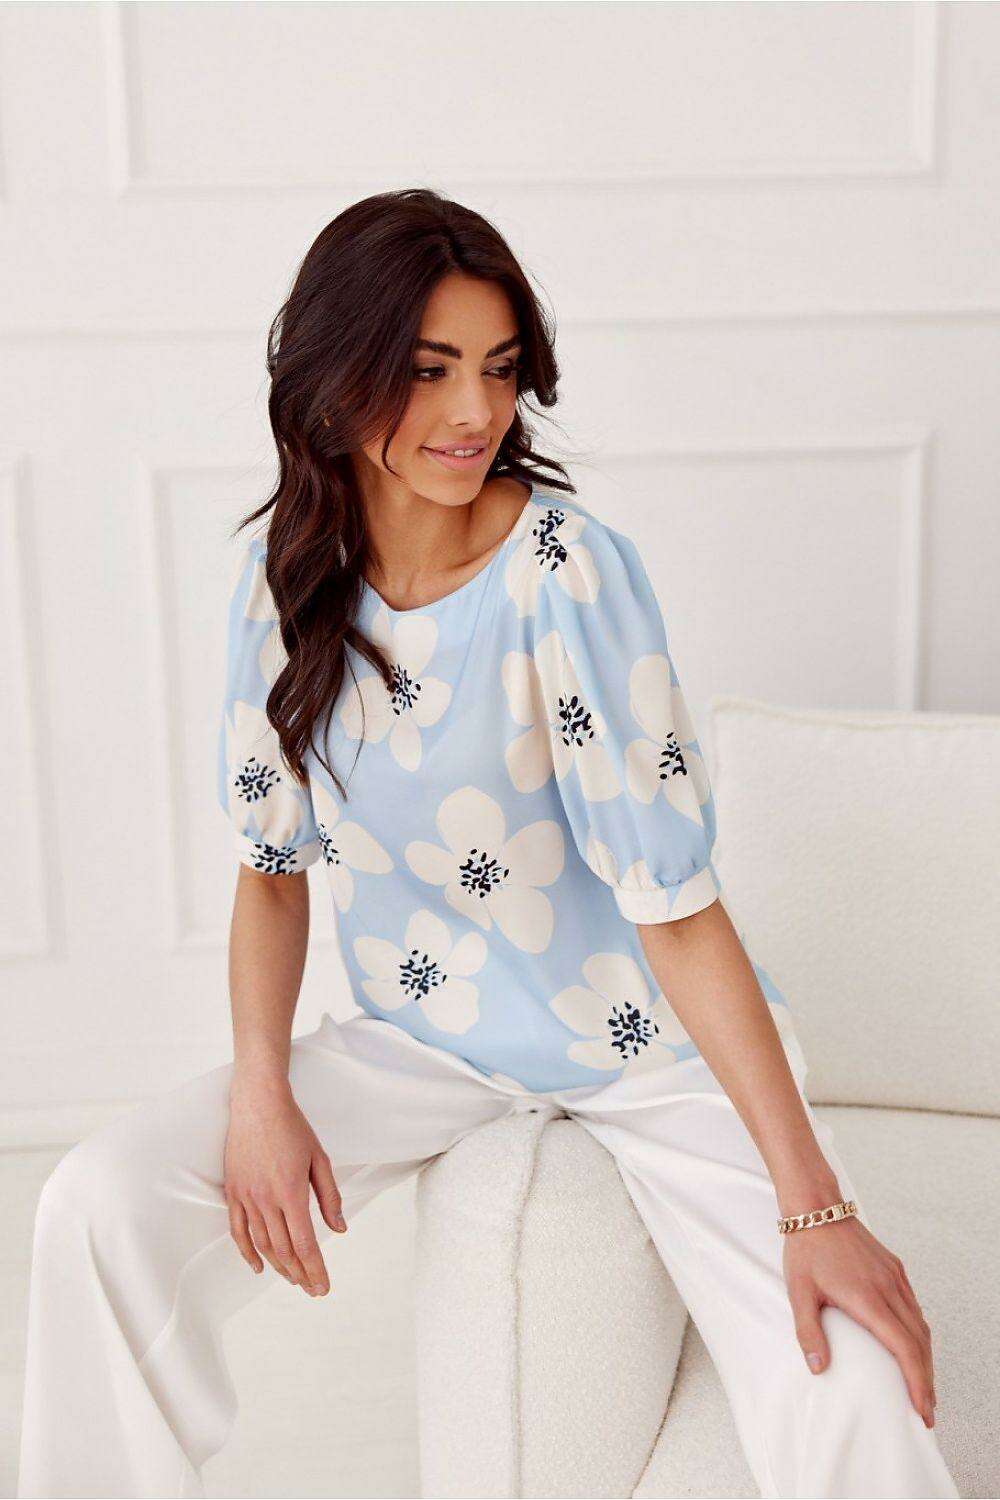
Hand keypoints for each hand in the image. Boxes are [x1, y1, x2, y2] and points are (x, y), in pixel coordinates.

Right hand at [224, 1076, 346, 1295]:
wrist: (258, 1103)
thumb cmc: (292, 1127)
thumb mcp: (320, 1158)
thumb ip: (329, 1196)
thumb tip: (340, 1228)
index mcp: (291, 1191)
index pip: (304, 1243)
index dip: (315, 1268)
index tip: (323, 1287)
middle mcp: (266, 1199)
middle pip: (283, 1249)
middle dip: (300, 1273)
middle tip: (312, 1289)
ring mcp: (246, 1196)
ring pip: (261, 1243)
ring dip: (278, 1266)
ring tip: (293, 1279)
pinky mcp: (233, 1191)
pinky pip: (238, 1230)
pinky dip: (247, 1252)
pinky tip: (258, 1267)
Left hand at [783, 1215, 936, 1426]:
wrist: (816, 1207)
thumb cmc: (806, 1250)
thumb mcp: (799, 1293)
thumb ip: (808, 1332)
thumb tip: (818, 1368)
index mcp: (868, 1298)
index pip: (905, 1348)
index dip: (917, 1382)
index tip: (922, 1408)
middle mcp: (889, 1288)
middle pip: (920, 1343)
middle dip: (926, 1380)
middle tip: (926, 1411)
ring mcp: (894, 1277)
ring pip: (921, 1325)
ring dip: (925, 1358)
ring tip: (922, 1386)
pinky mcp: (894, 1269)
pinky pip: (914, 1306)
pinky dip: (919, 1333)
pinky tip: (913, 1346)